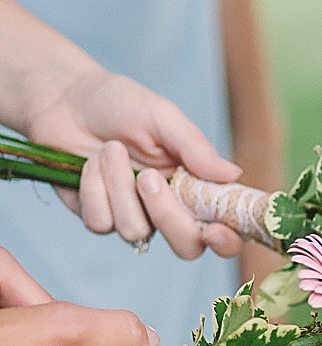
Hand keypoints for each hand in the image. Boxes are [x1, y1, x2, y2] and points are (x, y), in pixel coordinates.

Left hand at [26, 67, 244, 258]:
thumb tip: (233, 174)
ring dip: (119, 187)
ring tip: (110, 149)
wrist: (65, 98)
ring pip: (135, 231)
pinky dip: (93, 189)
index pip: (226, 229)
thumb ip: (196, 148)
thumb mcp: (163, 117)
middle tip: (148, 177)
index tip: (214, 229)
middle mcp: (169, 208)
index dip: (227, 240)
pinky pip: (100, 223)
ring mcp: (132, 216)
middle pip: (186, 247)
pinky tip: (89, 164)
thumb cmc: (120, 102)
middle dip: (167, 216)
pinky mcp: (97, 217)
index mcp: (197, 186)